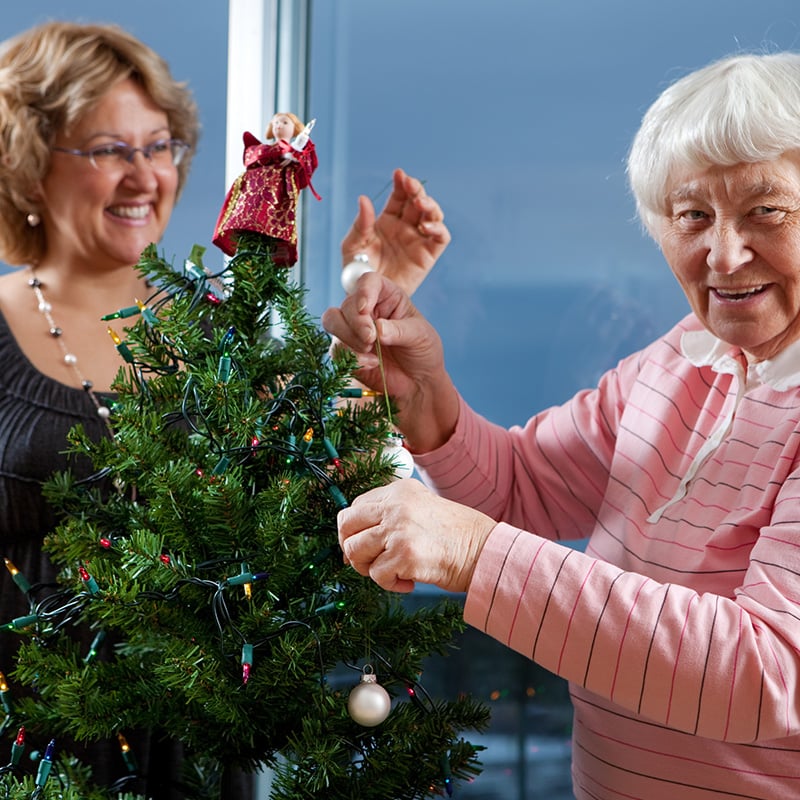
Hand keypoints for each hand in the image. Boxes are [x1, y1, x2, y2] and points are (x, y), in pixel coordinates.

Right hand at [322, 272, 458, 451]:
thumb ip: (400, 330)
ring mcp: (353, 329)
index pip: (368, 281)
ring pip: (332, 321)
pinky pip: (335, 349)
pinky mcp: (346, 351)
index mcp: (387, 296)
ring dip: (347, 336)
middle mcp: (367, 309)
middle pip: (346, 303)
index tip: (365, 308)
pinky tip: (372, 364)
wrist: (418, 382)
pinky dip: (352, 357)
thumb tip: (378, 329)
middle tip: (370, 339)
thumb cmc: (423, 351)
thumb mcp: (421, 336)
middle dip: (355, 322)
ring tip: (369, 350)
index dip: (363, 291)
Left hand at [337, 479, 495, 592]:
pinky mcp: (404, 554)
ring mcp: (399, 529)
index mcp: (398, 490)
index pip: (355, 508)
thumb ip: (388, 516)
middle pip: (346, 525)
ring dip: (369, 568)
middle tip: (368, 563)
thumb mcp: (420, 509)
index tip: (363, 547)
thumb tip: (350, 543)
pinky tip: (410, 582)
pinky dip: (390, 584)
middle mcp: (396, 505)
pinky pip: (376, 575)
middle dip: (351, 548)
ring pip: (354, 551)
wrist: (484, 550)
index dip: (353, 531)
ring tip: (392, 572)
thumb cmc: (453, 536)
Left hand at [341, 168, 449, 295]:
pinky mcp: (428, 256)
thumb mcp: (353, 246)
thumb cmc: (357, 272)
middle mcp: (406, 227)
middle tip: (410, 185)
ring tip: (420, 203)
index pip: (399, 196)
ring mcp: (418, 241)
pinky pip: (440, 239)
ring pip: (433, 216)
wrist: (368, 298)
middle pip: (418, 202)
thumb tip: (364, 199)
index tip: (399, 174)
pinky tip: (426, 227)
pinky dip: (438, 229)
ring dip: (430, 205)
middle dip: (417, 190)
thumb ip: (360, 224)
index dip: (401, 183)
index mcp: (388, 220)